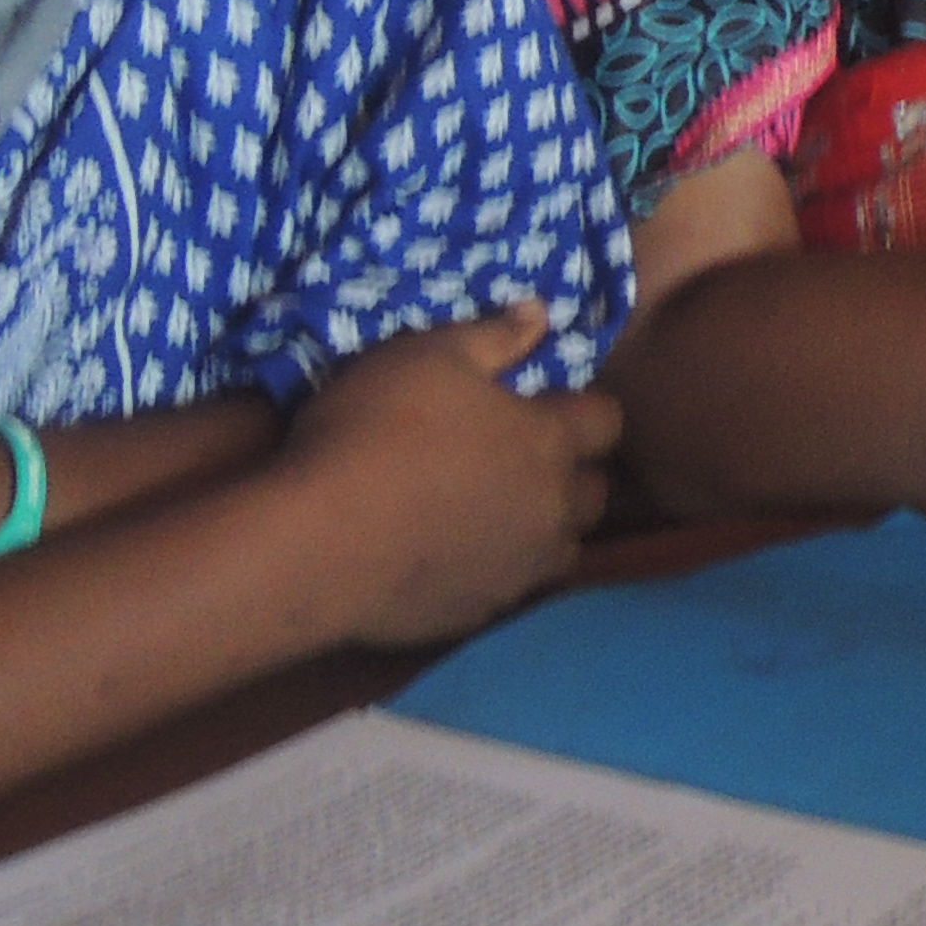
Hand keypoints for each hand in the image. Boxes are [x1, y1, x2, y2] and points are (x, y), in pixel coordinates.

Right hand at [276, 302, 618, 645]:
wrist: (318, 543)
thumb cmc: (374, 431)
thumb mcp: (427, 355)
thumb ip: (493, 334)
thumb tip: (541, 313)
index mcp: (549, 441)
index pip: (607, 419)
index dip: (583, 407)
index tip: (546, 403)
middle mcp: (552, 508)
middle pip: (595, 490)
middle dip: (572, 472)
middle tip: (522, 458)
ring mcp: (521, 568)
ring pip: (563, 547)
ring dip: (544, 527)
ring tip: (498, 512)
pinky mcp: (482, 612)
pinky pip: (512, 589)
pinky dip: (499, 570)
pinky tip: (459, 557)